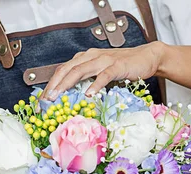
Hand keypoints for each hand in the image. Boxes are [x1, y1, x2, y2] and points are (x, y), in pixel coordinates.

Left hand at [41, 42, 164, 100]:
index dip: (51, 83)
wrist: (147, 57)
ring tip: (58, 96)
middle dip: (54, 84)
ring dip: (67, 84)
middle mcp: (91, 57)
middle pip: (67, 69)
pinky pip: (103, 76)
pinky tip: (89, 95)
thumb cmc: (124, 67)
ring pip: (80, 70)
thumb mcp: (101, 73)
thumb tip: (74, 97)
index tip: (43, 99)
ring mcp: (104, 60)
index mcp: (85, 58)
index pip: (63, 70)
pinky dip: (95, 85)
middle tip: (45, 99)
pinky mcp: (117, 66)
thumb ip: (88, 80)